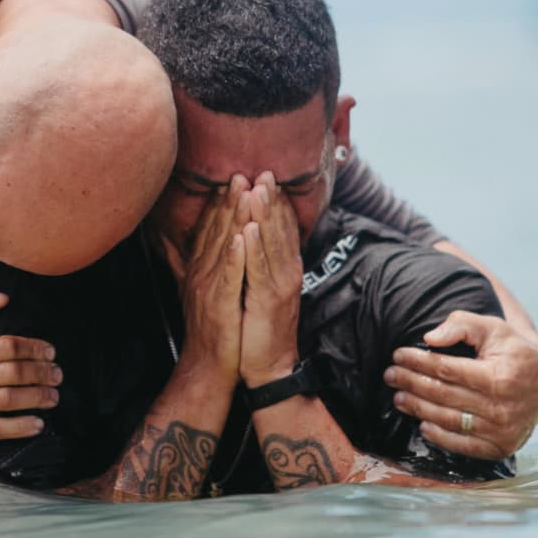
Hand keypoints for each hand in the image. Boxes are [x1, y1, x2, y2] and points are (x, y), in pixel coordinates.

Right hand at [0, 275, 59, 444]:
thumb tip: (3, 298)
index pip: (7, 348)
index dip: (34, 348)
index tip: (50, 351)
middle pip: (13, 374)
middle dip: (42, 373)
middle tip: (57, 373)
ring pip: (8, 401)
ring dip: (38, 397)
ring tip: (54, 394)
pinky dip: (20, 429)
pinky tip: (38, 423)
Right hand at [162, 175, 247, 378]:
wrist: (207, 367)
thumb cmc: (212, 330)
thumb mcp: (202, 291)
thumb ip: (197, 265)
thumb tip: (191, 243)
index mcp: (200, 268)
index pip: (211, 229)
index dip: (222, 202)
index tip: (235, 177)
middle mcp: (201, 272)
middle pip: (215, 230)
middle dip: (229, 200)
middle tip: (241, 172)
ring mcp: (208, 287)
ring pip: (221, 245)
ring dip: (231, 217)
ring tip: (243, 191)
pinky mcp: (218, 304)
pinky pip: (226, 276)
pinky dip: (232, 255)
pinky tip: (239, 236)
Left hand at [238, 173, 303, 386]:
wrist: (268, 366)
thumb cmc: (259, 329)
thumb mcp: (260, 291)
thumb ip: (259, 265)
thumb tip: (251, 241)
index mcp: (284, 268)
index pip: (282, 228)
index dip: (275, 202)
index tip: (266, 176)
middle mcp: (287, 272)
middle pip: (280, 229)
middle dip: (271, 199)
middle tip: (265, 171)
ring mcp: (280, 285)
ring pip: (271, 243)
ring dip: (265, 215)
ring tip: (257, 188)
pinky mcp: (268, 300)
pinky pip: (260, 269)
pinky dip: (256, 247)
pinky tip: (250, 228)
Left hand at [386, 312, 537, 459]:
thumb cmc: (514, 351)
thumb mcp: (493, 329)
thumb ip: (462, 325)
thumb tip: (430, 338)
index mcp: (499, 377)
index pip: (446, 370)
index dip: (418, 361)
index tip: (399, 354)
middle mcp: (500, 408)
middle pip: (442, 395)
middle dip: (411, 383)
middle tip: (391, 375)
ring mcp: (500, 431)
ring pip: (447, 420)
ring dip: (417, 409)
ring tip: (399, 397)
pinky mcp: (499, 447)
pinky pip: (461, 445)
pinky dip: (438, 436)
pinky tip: (422, 423)